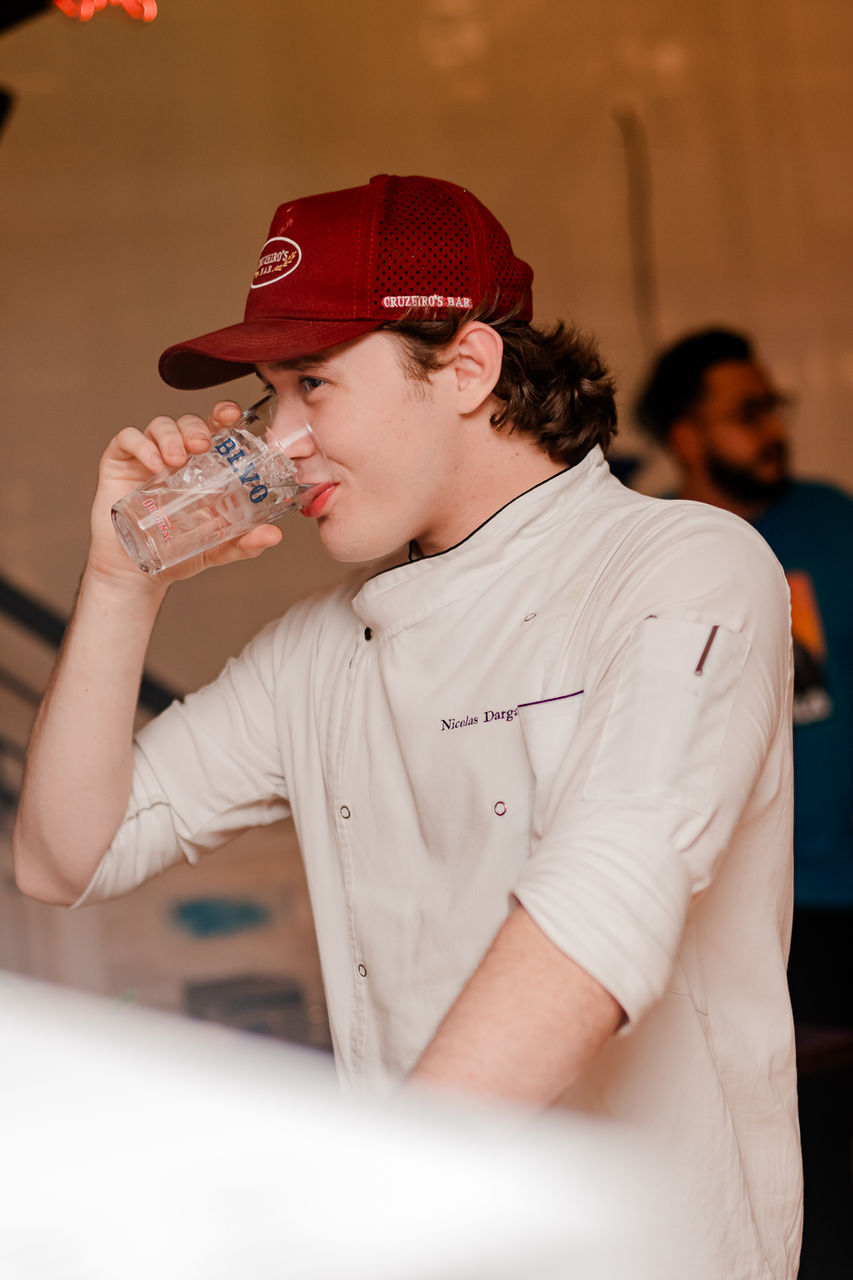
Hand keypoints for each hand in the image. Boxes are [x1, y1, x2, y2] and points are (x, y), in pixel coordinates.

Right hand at [87, 401, 282, 588]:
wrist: (138, 573)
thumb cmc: (178, 552)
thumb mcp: (218, 548)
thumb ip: (245, 542)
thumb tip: (273, 536)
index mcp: (203, 468)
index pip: (215, 430)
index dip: (223, 415)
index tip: (231, 414)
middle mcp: (177, 457)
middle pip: (188, 423)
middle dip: (196, 426)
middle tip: (202, 444)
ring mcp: (147, 458)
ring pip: (159, 426)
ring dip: (170, 436)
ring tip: (176, 460)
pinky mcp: (119, 463)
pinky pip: (127, 439)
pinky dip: (141, 445)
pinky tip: (152, 464)